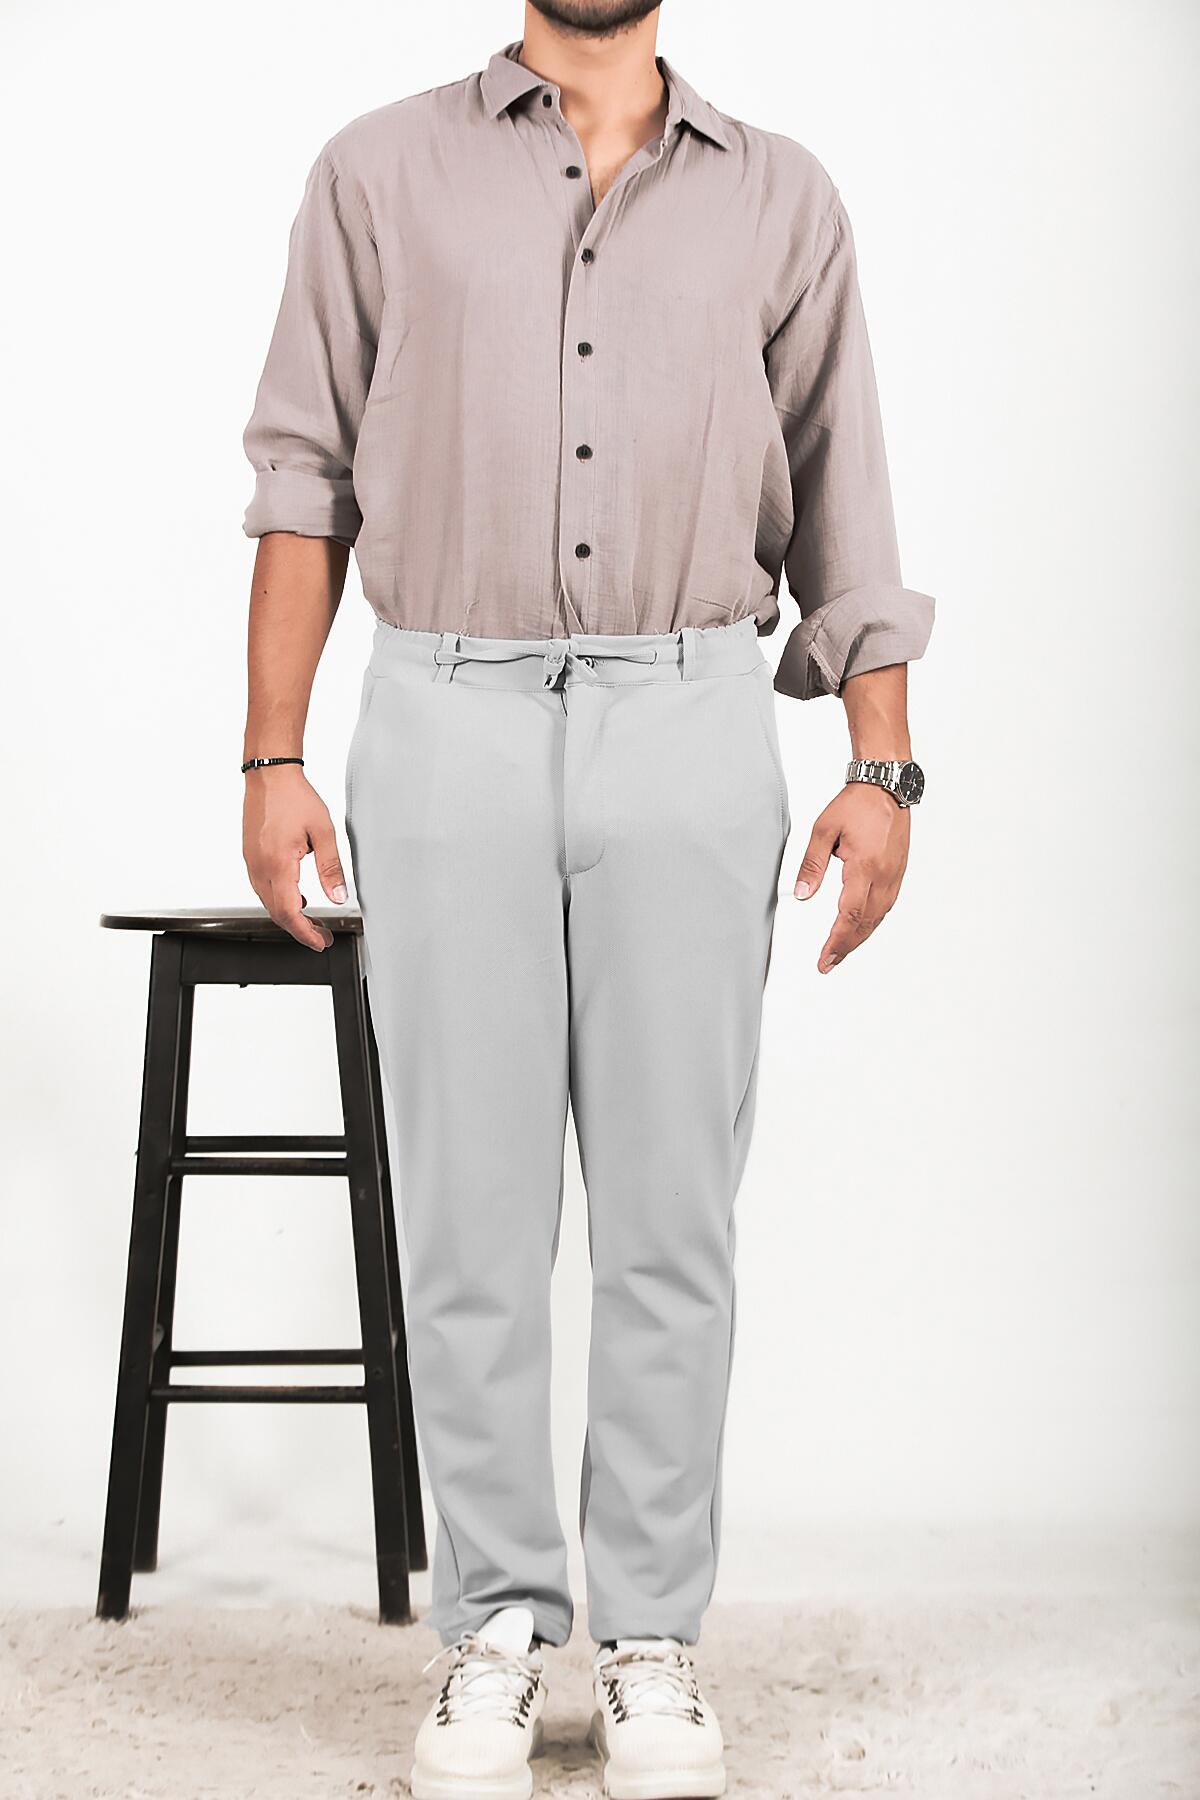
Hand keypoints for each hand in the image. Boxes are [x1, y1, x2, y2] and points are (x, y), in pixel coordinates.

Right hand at [242, 765, 347, 950]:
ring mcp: (252, 863)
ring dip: (290, 916)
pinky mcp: (251, 857)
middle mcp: (260, 867)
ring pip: (268, 902)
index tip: (320, 942)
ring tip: (313, 920)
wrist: (269, 775)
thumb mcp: (323, 832)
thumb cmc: (294, 797)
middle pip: (277, 913)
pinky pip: (263, 888)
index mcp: (279, 864)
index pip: (290, 912)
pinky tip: (298, 898)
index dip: (305, 933)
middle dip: (300, 929)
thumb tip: (338, 896)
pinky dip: (280, 900)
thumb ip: (331, 867)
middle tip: (321, 935)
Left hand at [794, 782, 909, 973]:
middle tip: (828, 963)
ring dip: (860, 936)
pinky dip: (872, 922)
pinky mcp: (898, 871)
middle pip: (866, 923)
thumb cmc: (857, 804)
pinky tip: (861, 927)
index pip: (850, 915)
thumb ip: (811, 865)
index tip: (825, 958)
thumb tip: (801, 894)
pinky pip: (886, 905)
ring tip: (841, 950)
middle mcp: (884, 875)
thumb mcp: (824, 830)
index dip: (837, 940)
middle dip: (846, 946)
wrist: (887, 785)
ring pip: (878, 917)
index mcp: (865, 867)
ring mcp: (895, 875)